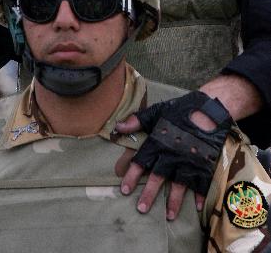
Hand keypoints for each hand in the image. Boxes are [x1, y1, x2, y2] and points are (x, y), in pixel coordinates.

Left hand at [115, 91, 231, 219]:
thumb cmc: (179, 110)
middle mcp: (172, 154)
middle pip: (158, 177)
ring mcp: (189, 161)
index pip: (141, 161)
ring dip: (174, 202)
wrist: (208, 109)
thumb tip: (117, 127)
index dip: (131, 175)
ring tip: (169, 216)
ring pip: (180, 185)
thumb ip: (136, 121)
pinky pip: (202, 183)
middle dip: (149, 193)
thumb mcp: (156, 112)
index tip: (124, 189)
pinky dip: (201, 195)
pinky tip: (199, 208)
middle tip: (141, 209)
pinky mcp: (204, 164)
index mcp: (158, 142)